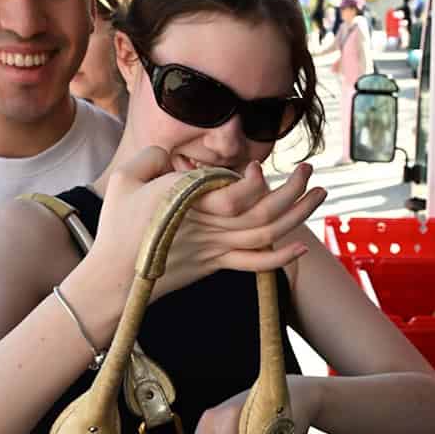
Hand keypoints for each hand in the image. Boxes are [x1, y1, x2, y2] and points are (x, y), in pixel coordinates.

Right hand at [80, 148, 325, 313]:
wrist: (115, 278)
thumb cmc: (117, 226)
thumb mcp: (123, 179)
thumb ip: (151, 157)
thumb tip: (173, 155)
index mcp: (187, 203)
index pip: (232, 195)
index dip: (252, 183)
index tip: (257, 168)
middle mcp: (210, 227)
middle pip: (262, 212)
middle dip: (293, 190)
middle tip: (310, 170)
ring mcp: (216, 249)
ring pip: (266, 234)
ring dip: (297, 215)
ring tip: (319, 194)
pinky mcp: (216, 265)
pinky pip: (255, 263)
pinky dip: (281, 258)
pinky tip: (302, 247)